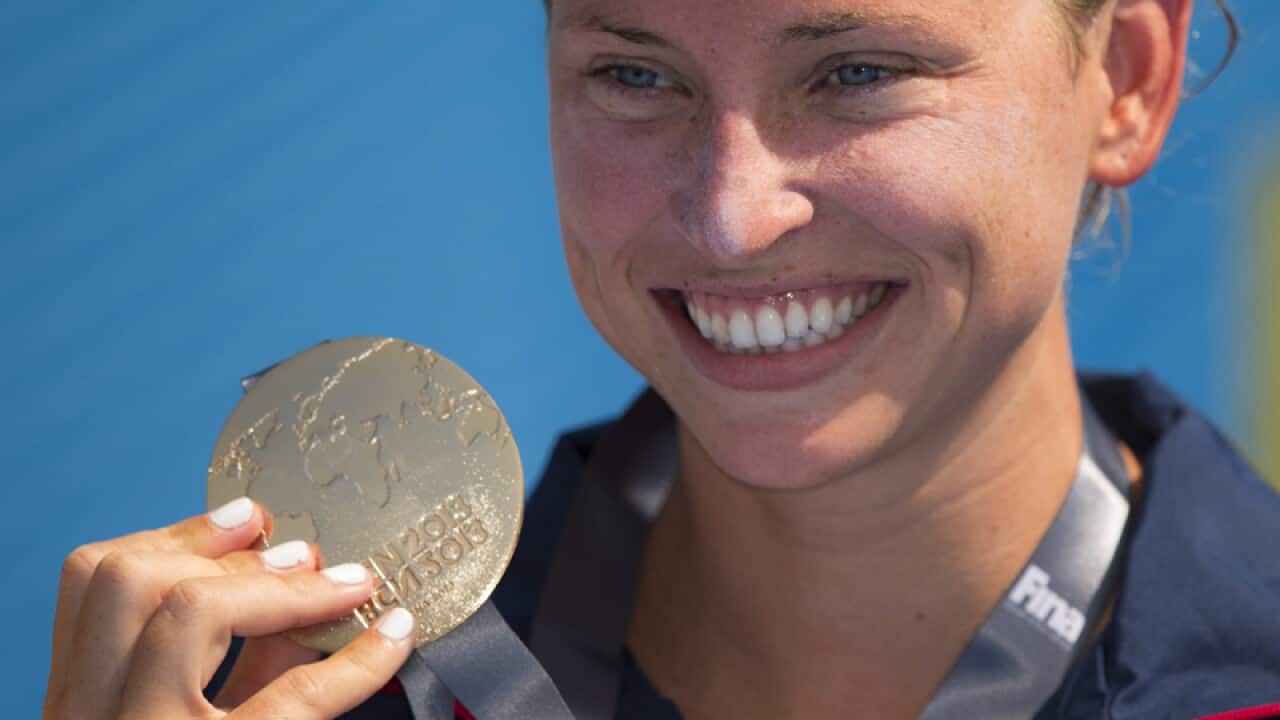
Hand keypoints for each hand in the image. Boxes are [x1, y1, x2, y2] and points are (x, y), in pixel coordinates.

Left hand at [43, 497, 415, 718]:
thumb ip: (292, 701)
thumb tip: (324, 627)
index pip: (291, 702)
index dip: (357, 661)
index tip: (396, 627)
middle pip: (195, 613)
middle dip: (273, 581)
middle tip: (328, 573)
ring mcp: (80, 703)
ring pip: (124, 578)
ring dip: (200, 542)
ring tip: (260, 528)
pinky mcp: (60, 680)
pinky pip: (86, 583)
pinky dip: (148, 548)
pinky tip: (202, 543)